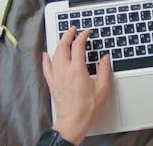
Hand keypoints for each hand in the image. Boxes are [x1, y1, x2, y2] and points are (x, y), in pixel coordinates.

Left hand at [42, 27, 111, 145]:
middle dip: (68, 35)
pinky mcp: (52, 84)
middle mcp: (64, 71)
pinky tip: (46, 54)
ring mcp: (56, 77)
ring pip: (55, 54)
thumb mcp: (103, 89)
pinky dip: (46, 58)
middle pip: (63, 46)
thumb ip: (105, 71)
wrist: (73, 122)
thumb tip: (106, 59)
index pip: (78, 46)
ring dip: (59, 44)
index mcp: (77, 70)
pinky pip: (46, 67)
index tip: (86, 33)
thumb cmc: (87, 109)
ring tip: (64, 38)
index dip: (82, 36)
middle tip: (73, 30)